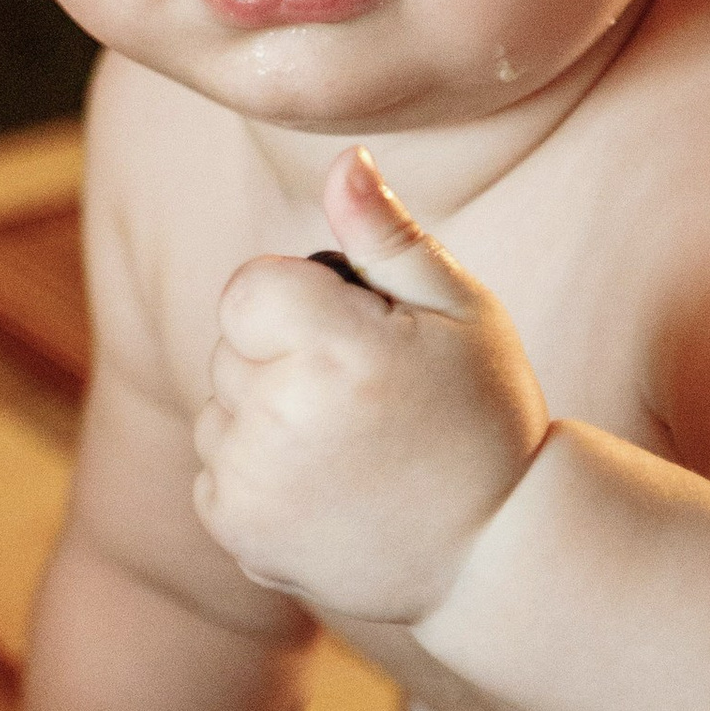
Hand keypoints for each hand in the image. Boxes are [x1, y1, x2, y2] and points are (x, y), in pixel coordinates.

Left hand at [192, 146, 549, 625]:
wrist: (495, 550)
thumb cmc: (485, 416)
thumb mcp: (461, 312)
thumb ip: (389, 235)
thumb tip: (343, 160)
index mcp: (337, 348)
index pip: (250, 287)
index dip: (298, 303)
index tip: (352, 336)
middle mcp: (282, 415)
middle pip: (231, 347)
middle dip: (281, 357)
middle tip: (363, 399)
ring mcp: (254, 480)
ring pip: (217, 411)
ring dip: (264, 418)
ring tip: (348, 448)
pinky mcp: (237, 530)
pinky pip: (213, 472)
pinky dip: (254, 478)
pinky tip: (326, 490)